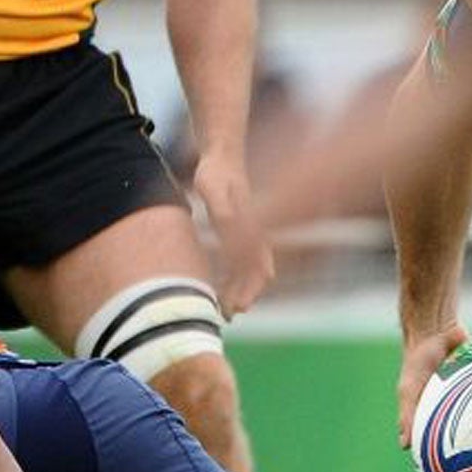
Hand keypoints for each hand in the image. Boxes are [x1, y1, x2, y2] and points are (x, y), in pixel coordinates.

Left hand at [192, 155, 274, 316]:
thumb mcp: (213, 187)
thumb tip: (228, 228)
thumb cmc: (215, 172)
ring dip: (241, 290)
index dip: (249, 287)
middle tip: (229, 315)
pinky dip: (235, 279)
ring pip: (251, 270)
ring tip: (226, 310)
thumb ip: (221, 209)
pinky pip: (241, 262)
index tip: (238, 305)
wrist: (222, 156)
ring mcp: (249, 234)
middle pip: (258, 272)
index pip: (256, 265)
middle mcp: (254, 233)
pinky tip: (222, 289)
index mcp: (250, 226)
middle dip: (246, 295)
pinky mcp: (239, 233)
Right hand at [397, 323, 466, 448]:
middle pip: (466, 432)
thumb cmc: (418, 360)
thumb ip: (407, 416)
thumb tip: (405, 446)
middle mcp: (451, 406)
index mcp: (432, 412)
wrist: (436, 330)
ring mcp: (469, 395)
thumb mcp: (410, 390)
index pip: (438, 441)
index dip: (444, 458)